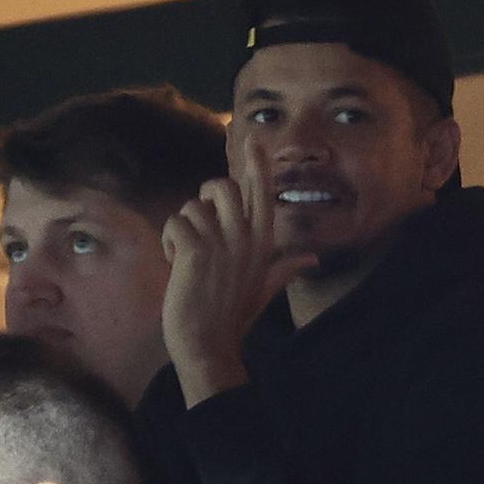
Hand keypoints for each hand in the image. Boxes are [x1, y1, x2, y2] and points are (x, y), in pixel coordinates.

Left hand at [161, 178, 315, 405]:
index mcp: (264, 242)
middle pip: (223, 187)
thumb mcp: (265, 289)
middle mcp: (246, 237)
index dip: (258, 165)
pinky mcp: (196, 250)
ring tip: (187, 256)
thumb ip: (287, 268)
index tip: (254, 139)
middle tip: (201, 226)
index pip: (262, 193)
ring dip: (183, 228)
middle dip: (205, 198)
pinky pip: (176, 222)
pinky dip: (170, 241)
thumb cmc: (233, 317)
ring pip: (194, 206)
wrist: (207, 343)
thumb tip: (314, 260)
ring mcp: (222, 243)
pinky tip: (176, 264)